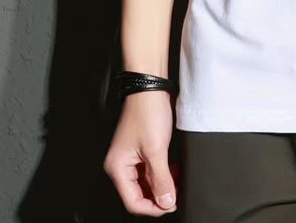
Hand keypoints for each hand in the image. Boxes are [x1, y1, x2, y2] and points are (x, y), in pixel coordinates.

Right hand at [103, 90, 178, 216]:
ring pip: (146, 182)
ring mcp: (131, 157)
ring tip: (177, 182)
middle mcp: (121, 165)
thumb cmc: (147, 112)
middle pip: (139, 193)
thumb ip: (161, 179)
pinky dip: (162, 173)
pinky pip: (150, 170)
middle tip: (176, 193)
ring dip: (162, 184)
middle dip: (159, 195)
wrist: (151, 88)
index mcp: (118, 168)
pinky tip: (173, 171)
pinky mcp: (141, 149)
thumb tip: (166, 201)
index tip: (170, 204)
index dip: (153, 207)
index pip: (133, 201)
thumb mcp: (157, 149)